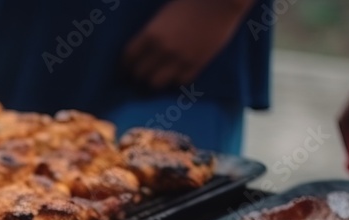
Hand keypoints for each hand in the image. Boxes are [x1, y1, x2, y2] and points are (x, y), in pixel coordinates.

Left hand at [123, 0, 254, 89]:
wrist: (222, 0)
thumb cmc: (192, 1)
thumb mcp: (164, 14)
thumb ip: (152, 33)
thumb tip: (143, 49)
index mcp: (150, 34)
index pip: (128, 58)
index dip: (125, 66)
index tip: (125, 69)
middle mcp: (162, 50)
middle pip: (140, 74)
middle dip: (138, 75)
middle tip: (140, 75)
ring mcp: (179, 59)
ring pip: (156, 83)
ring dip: (155, 81)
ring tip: (157, 78)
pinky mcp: (197, 64)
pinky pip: (179, 82)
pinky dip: (175, 80)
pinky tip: (176, 75)